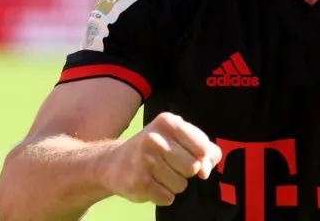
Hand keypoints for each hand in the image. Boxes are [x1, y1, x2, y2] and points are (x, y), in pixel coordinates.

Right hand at [98, 112, 222, 205]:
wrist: (114, 162)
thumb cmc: (156, 148)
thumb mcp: (180, 138)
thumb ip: (205, 150)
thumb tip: (205, 172)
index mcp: (168, 122)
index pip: (203, 147)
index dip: (201, 157)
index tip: (190, 155)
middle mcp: (155, 138)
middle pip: (193, 167)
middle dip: (186, 171)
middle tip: (169, 164)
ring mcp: (144, 160)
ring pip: (181, 184)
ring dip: (174, 184)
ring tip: (158, 174)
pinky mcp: (138, 182)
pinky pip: (167, 197)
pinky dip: (163, 195)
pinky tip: (151, 184)